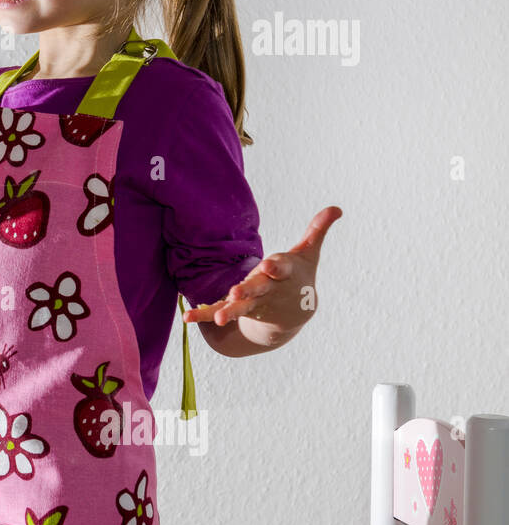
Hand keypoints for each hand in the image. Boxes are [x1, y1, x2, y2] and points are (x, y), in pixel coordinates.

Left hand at [183, 206, 342, 331]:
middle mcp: (267, 290)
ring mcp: (252, 302)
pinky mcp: (238, 308)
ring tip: (218, 317)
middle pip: (257, 290)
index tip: (268, 265)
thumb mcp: (308, 253)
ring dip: (228, 311)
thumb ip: (316, 230)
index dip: (274, 268)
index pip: (280, 269)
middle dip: (248, 291)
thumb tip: (337, 208)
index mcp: (283, 273)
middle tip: (236, 293)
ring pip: (239, 307)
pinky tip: (187, 317)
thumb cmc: (299, 276)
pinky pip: (218, 310)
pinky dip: (203, 314)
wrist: (295, 312)